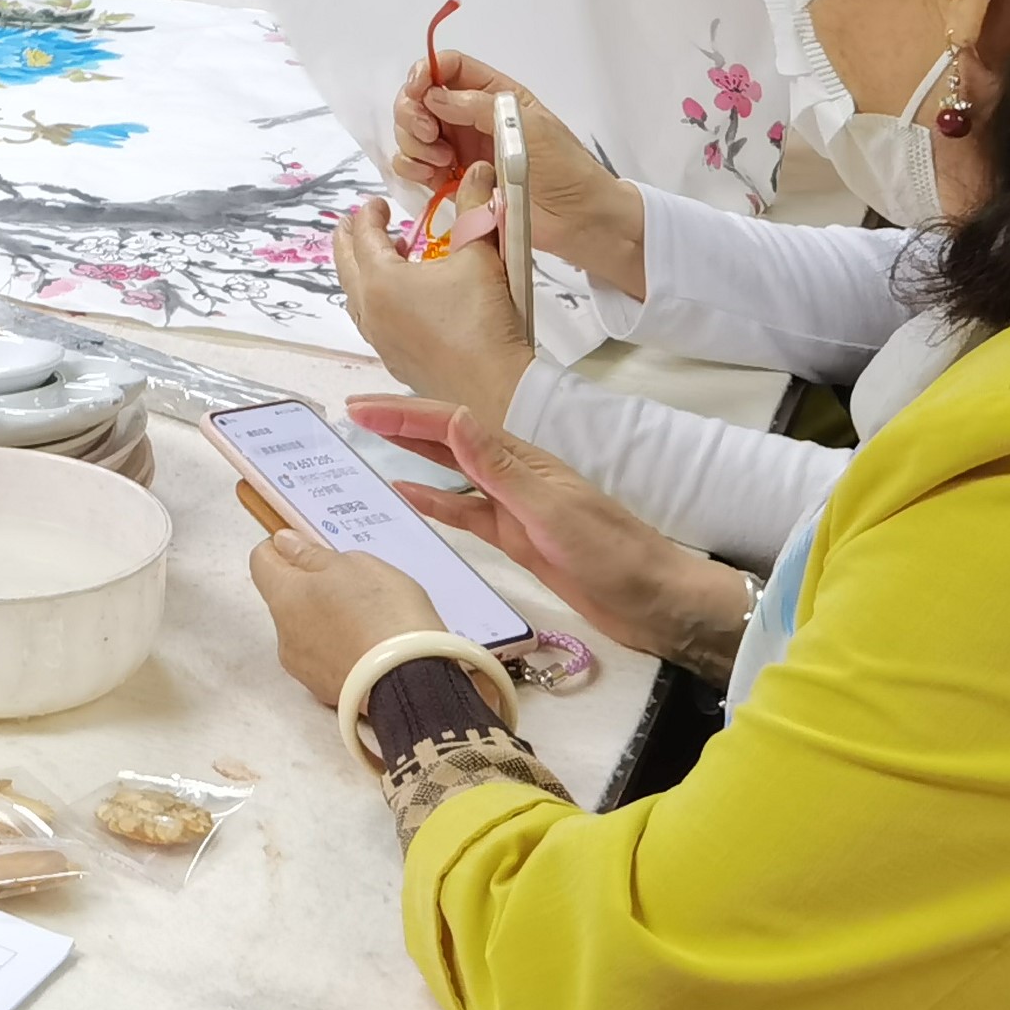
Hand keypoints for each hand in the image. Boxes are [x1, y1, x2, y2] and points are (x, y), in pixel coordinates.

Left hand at [247, 529, 447, 708]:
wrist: (410, 681)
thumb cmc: (382, 613)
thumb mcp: (354, 565)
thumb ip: (313, 554)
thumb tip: (285, 544)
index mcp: (284, 596)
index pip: (261, 560)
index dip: (284, 548)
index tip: (312, 547)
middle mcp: (283, 633)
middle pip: (286, 598)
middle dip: (311, 587)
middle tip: (353, 584)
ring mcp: (302, 667)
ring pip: (306, 630)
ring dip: (326, 619)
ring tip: (368, 619)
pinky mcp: (324, 691)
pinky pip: (326, 659)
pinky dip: (341, 648)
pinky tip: (370, 646)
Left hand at [329, 193, 534, 419]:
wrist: (495, 387)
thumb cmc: (483, 320)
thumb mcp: (480, 255)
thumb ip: (475, 209)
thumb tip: (477, 171)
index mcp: (380, 279)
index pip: (363, 235)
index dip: (369, 214)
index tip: (378, 204)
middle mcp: (370, 310)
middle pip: (346, 266)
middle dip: (350, 241)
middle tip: (358, 225)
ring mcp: (380, 340)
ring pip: (356, 298)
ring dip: (362, 275)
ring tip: (381, 262)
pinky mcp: (395, 362)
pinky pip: (373, 324)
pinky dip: (376, 304)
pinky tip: (400, 305)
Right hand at [349, 395, 756, 682]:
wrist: (657, 602)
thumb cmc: (612, 555)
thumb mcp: (551, 511)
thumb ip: (499, 468)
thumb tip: (453, 416)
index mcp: (522, 461)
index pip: (451, 425)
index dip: (403, 414)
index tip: (359, 408)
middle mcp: (514, 474)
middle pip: (447, 439)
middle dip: (400, 422)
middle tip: (352, 413)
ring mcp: (514, 506)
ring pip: (451, 470)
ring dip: (412, 453)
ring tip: (369, 442)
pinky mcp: (517, 537)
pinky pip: (464, 511)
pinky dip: (434, 500)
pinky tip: (408, 494)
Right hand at [389, 50, 642, 292]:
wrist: (577, 218)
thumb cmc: (564, 166)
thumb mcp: (531, 126)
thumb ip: (480, 106)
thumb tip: (433, 96)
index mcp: (491, 93)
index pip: (447, 67)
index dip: (425, 72)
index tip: (418, 92)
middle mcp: (468, 117)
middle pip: (418, 98)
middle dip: (413, 114)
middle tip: (431, 136)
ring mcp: (457, 148)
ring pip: (410, 132)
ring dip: (414, 144)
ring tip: (444, 163)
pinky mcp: (450, 180)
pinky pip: (412, 166)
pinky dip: (412, 168)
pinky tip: (436, 177)